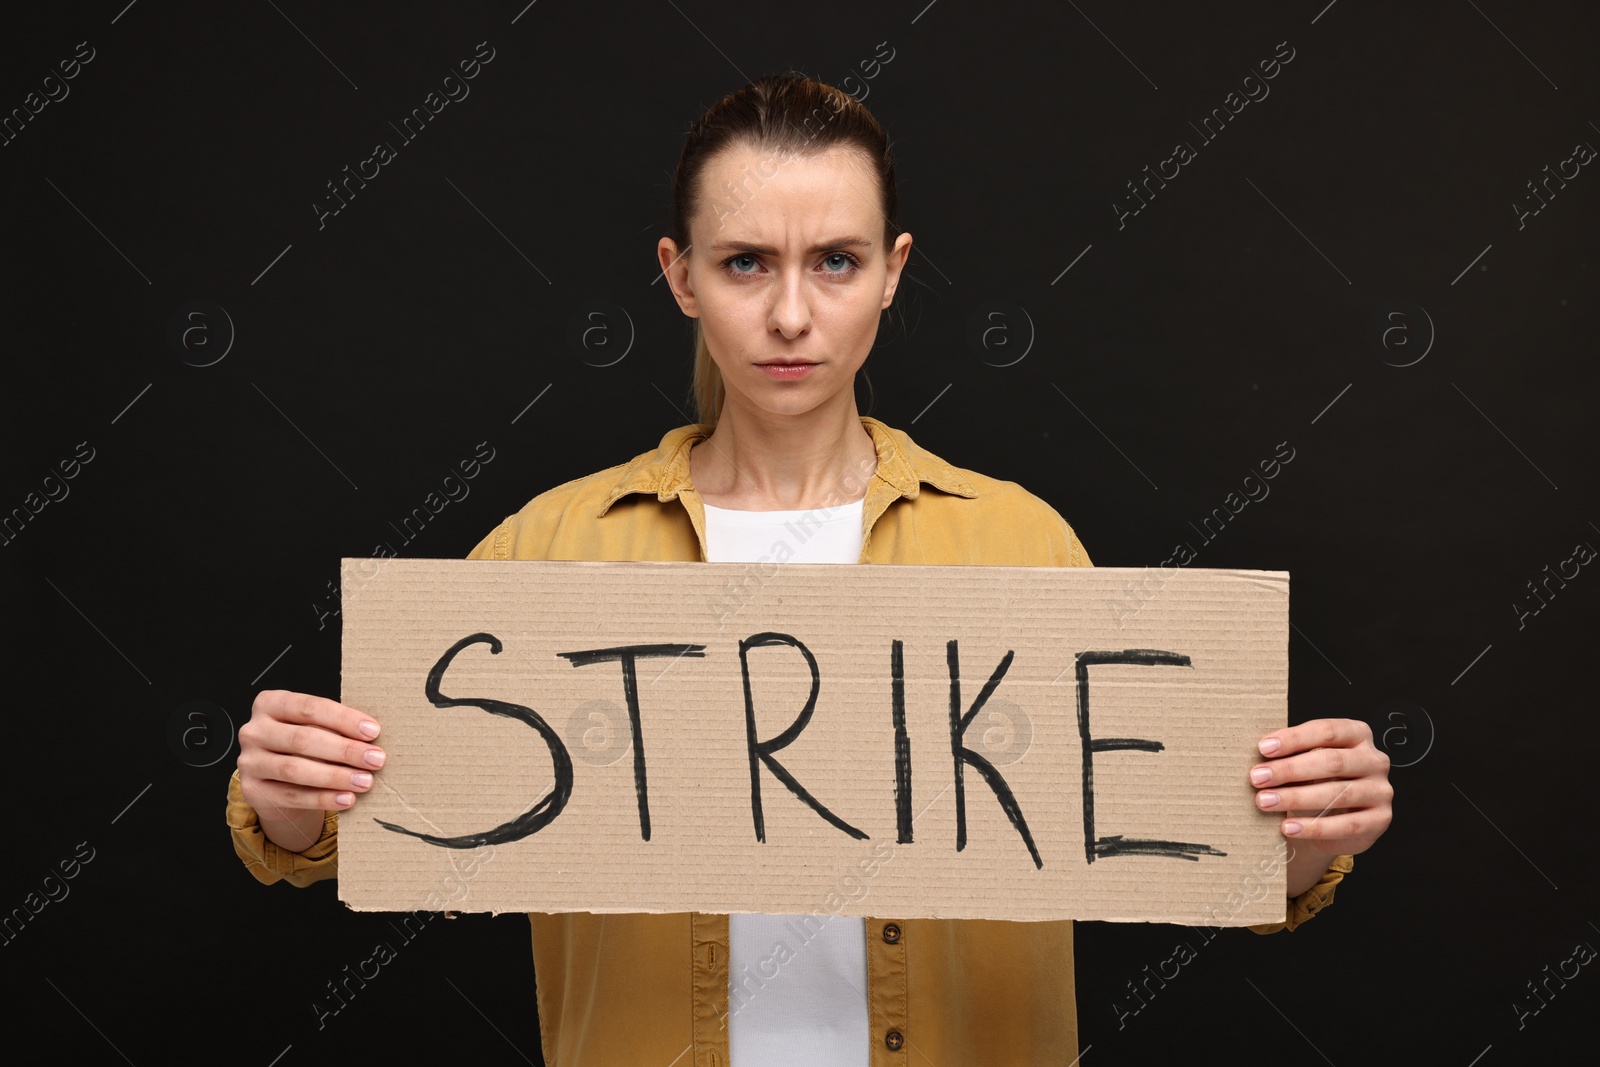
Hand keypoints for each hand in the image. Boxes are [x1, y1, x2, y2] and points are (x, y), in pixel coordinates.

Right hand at [237, 690, 385, 841]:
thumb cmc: (303, 747)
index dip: (344, 719)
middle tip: (375, 759)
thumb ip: (335, 728)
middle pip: (303, 739)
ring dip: (336, 776)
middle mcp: (254, 731)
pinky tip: (347, 798)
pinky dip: (323, 798)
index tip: (373, 731)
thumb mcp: (314, 728)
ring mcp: (249, 762)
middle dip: (345, 750)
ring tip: (365, 781)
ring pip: (295, 769)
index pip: (310, 708)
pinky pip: (291, 796)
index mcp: (270, 703)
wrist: (277, 782)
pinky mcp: (253, 790)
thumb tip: (372, 736)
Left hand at [1250, 718, 1392, 862]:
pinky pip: (1346, 825)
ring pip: (1338, 793)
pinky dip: (1314, 827)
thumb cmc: (1316, 781)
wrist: (1334, 821)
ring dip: (1296, 798)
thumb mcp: (1307, 761)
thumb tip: (1259, 756)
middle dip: (1290, 770)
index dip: (1294, 739)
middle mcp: (1374, 760)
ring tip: (1265, 801)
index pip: (1326, 731)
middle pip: (1332, 762)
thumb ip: (1291, 754)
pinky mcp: (1380, 819)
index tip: (1263, 748)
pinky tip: (1288, 827)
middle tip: (1258, 778)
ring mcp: (1380, 790)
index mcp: (1357, 734)